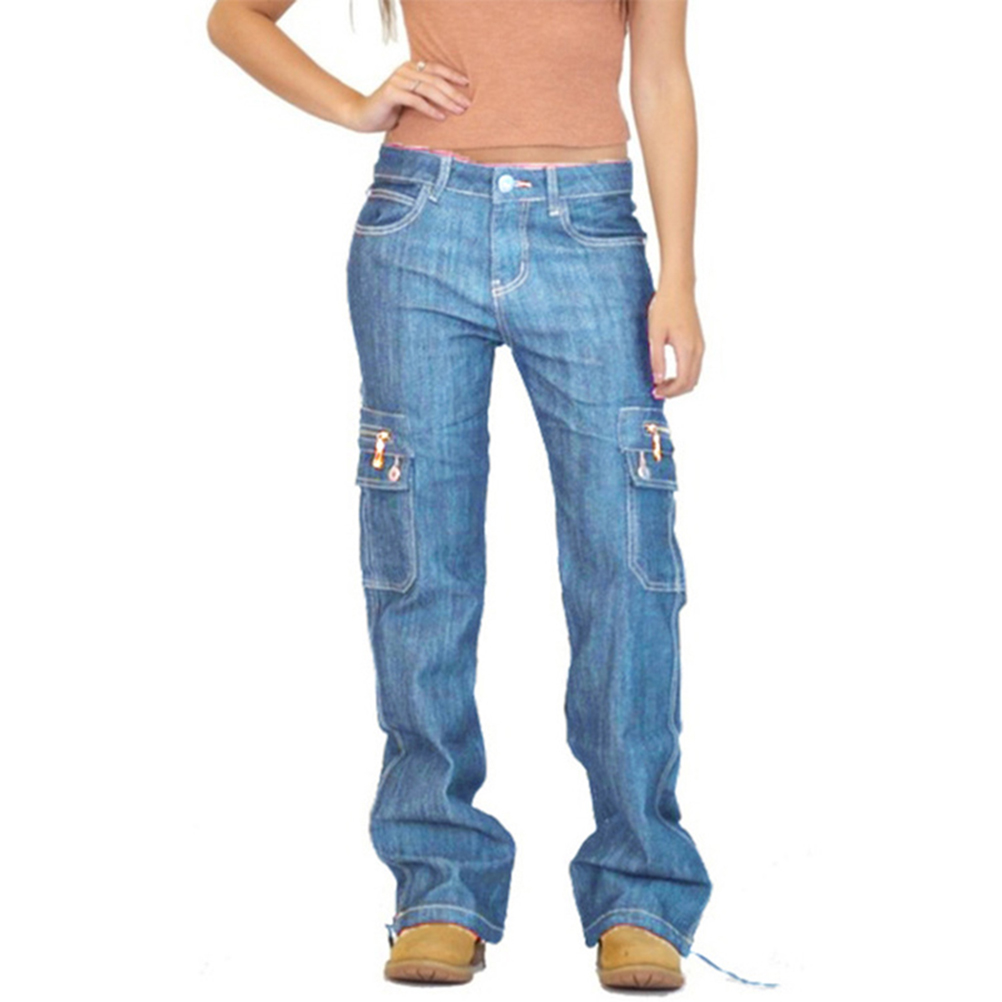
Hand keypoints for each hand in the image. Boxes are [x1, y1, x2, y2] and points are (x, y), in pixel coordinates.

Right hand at [347, 59, 470, 132]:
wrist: (365, 115)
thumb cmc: (391, 110)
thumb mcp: (411, 99)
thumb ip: (425, 95)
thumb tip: (452, 102)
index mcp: (411, 67)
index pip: (436, 68)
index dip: (452, 75)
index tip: (467, 84)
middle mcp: (405, 70)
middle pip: (435, 79)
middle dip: (453, 92)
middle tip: (467, 104)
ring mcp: (397, 80)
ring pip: (427, 89)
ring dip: (446, 101)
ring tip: (458, 111)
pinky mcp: (391, 92)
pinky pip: (415, 100)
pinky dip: (430, 109)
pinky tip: (441, 117)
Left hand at [648, 287, 703, 397]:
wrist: (678, 288)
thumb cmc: (664, 308)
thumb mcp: (655, 335)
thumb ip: (657, 359)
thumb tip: (657, 380)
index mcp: (687, 349)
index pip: (683, 382)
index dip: (669, 392)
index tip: (654, 392)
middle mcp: (698, 349)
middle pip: (691, 383)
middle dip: (675, 391)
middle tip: (656, 391)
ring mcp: (700, 345)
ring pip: (694, 376)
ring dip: (679, 384)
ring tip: (660, 383)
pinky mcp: (699, 342)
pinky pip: (695, 366)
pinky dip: (684, 375)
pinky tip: (668, 372)